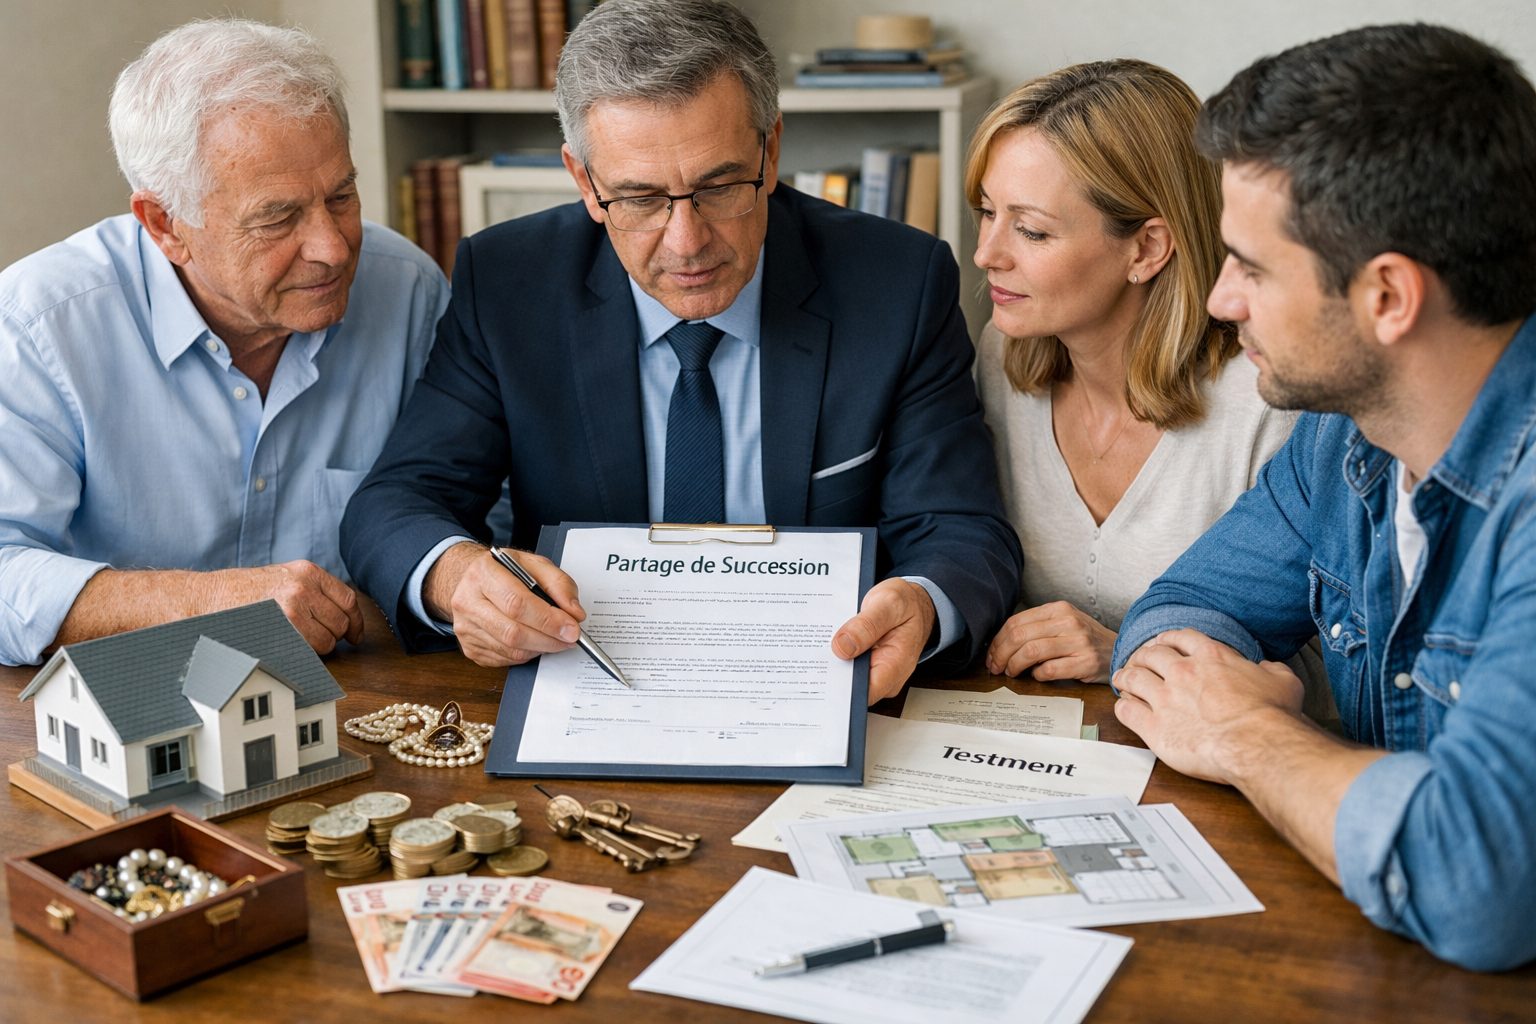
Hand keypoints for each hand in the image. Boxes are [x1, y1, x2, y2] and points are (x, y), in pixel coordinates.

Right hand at [214, 560, 363, 654]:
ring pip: (328, 640)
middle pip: (341, 622)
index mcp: (308, 571)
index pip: (347, 599)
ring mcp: (294, 608)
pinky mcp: (282, 628)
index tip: (356, 635)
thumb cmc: (242, 591)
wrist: (206, 596)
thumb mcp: (282, 577)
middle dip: (334, 636)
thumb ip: (312, 590)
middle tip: (317, 638)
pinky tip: (288, 645)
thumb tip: (340, 614)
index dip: (356, 621)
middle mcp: (304, 587)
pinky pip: (309, 650)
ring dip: (318, 647)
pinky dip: (304, 653)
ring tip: (296, 639)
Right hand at [428, 544, 583, 666]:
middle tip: (569, 638)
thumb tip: (574, 613)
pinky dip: (527, 654)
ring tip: (555, 639)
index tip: (571, 627)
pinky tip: (534, 641)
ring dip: (541, 648)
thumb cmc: (504, 572)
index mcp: (484, 573)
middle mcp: (468, 601)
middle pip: (513, 632)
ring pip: (510, 650)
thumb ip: (559, 584)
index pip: (517, 603)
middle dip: (549, 639)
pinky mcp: (469, 647)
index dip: (548, 620)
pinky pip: (505, 659)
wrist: (472, 580)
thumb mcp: (534, 564)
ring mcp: (465, 627)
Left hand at [832, 578, 936, 703]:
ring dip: (832, 661)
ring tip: (827, 638)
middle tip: (819, 648)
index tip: (823, 671)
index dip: (840, 689)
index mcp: (895, 666)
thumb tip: (842, 647)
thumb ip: (866, 625)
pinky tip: (831, 639)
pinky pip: (846, 666)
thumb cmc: (906, 604)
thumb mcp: (889, 604)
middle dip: (831, 671)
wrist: (914, 602)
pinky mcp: (865, 664)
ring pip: (844, 677)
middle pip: (850, 688)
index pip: (864, 694)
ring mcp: (874, 671)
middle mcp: (885, 675)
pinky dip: (836, 654)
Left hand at [985, 600, 1115, 681]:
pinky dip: (1036, 675)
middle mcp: (1068, 622)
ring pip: (1030, 652)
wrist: (1121, 652)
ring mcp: (1077, 642)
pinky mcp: (1084, 662)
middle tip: (995, 667)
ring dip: (1014, 665)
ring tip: (1011, 672)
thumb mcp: (1064, 624)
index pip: (1016, 621)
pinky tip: (1037, 676)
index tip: (991, 654)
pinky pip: (1048, 670)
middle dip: (1000, 654)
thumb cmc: (1086, 640)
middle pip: (1019, 636)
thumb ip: (1038, 628)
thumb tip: (1001, 644)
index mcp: (1058, 609)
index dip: (998, 640)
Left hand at [1112, 629, 1303, 782]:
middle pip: (1151, 654)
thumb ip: (1271, 670)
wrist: (1257, 746)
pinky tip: (1125, 706)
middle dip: (1143, 656)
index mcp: (1212, 657)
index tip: (1163, 642)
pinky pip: (1127, 710)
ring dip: (1125, 676)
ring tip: (1122, 679)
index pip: (1182, 637)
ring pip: (1133, 678)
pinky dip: (1123, 705)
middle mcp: (1183, 672)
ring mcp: (1165, 698)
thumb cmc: (1273, 717)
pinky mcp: (1154, 727)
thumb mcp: (1283, 681)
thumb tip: (1267, 668)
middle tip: (1139, 661)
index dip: (1169, 638)